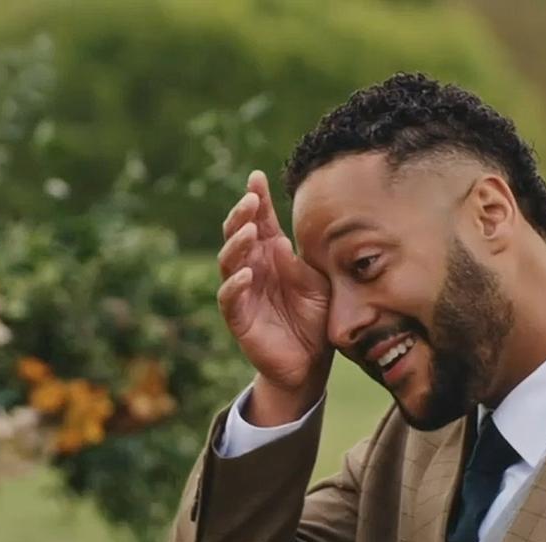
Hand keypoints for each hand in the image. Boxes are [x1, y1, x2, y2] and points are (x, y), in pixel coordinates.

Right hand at [218, 171, 331, 419]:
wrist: (312, 360)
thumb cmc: (315, 316)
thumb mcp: (317, 285)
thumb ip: (300, 266)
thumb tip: (281, 243)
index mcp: (272, 254)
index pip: (261, 221)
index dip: (257, 199)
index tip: (257, 177)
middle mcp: (254, 267)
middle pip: (238, 234)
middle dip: (241, 215)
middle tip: (251, 200)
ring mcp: (243, 291)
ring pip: (229, 261)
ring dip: (237, 244)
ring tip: (249, 230)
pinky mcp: (239, 318)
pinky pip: (230, 298)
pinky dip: (235, 285)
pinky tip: (247, 275)